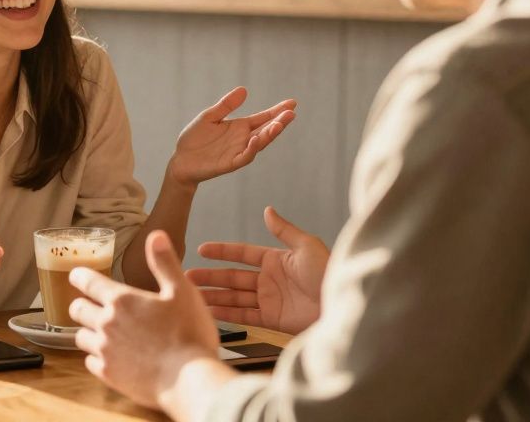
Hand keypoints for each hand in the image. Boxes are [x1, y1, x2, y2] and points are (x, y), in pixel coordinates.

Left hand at [69, 231, 226, 411]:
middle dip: (81, 304)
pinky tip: (111, 357)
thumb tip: (156, 235)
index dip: (79, 276)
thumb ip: (165, 263)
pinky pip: (90, 363)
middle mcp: (106, 324)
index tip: (77, 275)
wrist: (189, 380)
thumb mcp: (182, 291)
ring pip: (80, 337)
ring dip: (88, 332)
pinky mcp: (109, 376)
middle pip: (77, 310)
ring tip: (103, 332)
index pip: (87, 282)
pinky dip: (97, 358)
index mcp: (121, 300)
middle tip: (90, 304)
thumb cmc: (189, 333)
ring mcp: (105, 351)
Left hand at [167, 87, 295, 186]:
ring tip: (279, 124)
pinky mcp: (230, 163)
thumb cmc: (195, 138)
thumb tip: (244, 90)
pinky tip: (255, 139)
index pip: (263, 118)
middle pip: (266, 130)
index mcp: (240, 127)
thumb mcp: (209, 116)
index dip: (277, 111)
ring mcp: (238, 151)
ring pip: (259, 143)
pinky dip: (251, 149)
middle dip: (279, 122)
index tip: (292, 103)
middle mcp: (243, 139)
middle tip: (291, 113)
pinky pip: (244, 157)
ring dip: (269, 135)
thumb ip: (226, 105)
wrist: (181, 160)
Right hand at [185, 206, 328, 334]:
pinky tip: (210, 310)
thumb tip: (267, 210)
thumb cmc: (329, 273)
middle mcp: (270, 279)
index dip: (222, 251)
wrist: (341, 306)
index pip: (242, 253)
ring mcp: (269, 300)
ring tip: (192, 293)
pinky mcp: (272, 319)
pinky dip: (227, 313)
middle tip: (188, 275)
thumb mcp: (307, 246)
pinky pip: (244, 315)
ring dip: (214, 294)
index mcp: (276, 260)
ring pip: (234, 296)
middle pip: (233, 276)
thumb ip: (284, 230)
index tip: (203, 250)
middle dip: (210, 276)